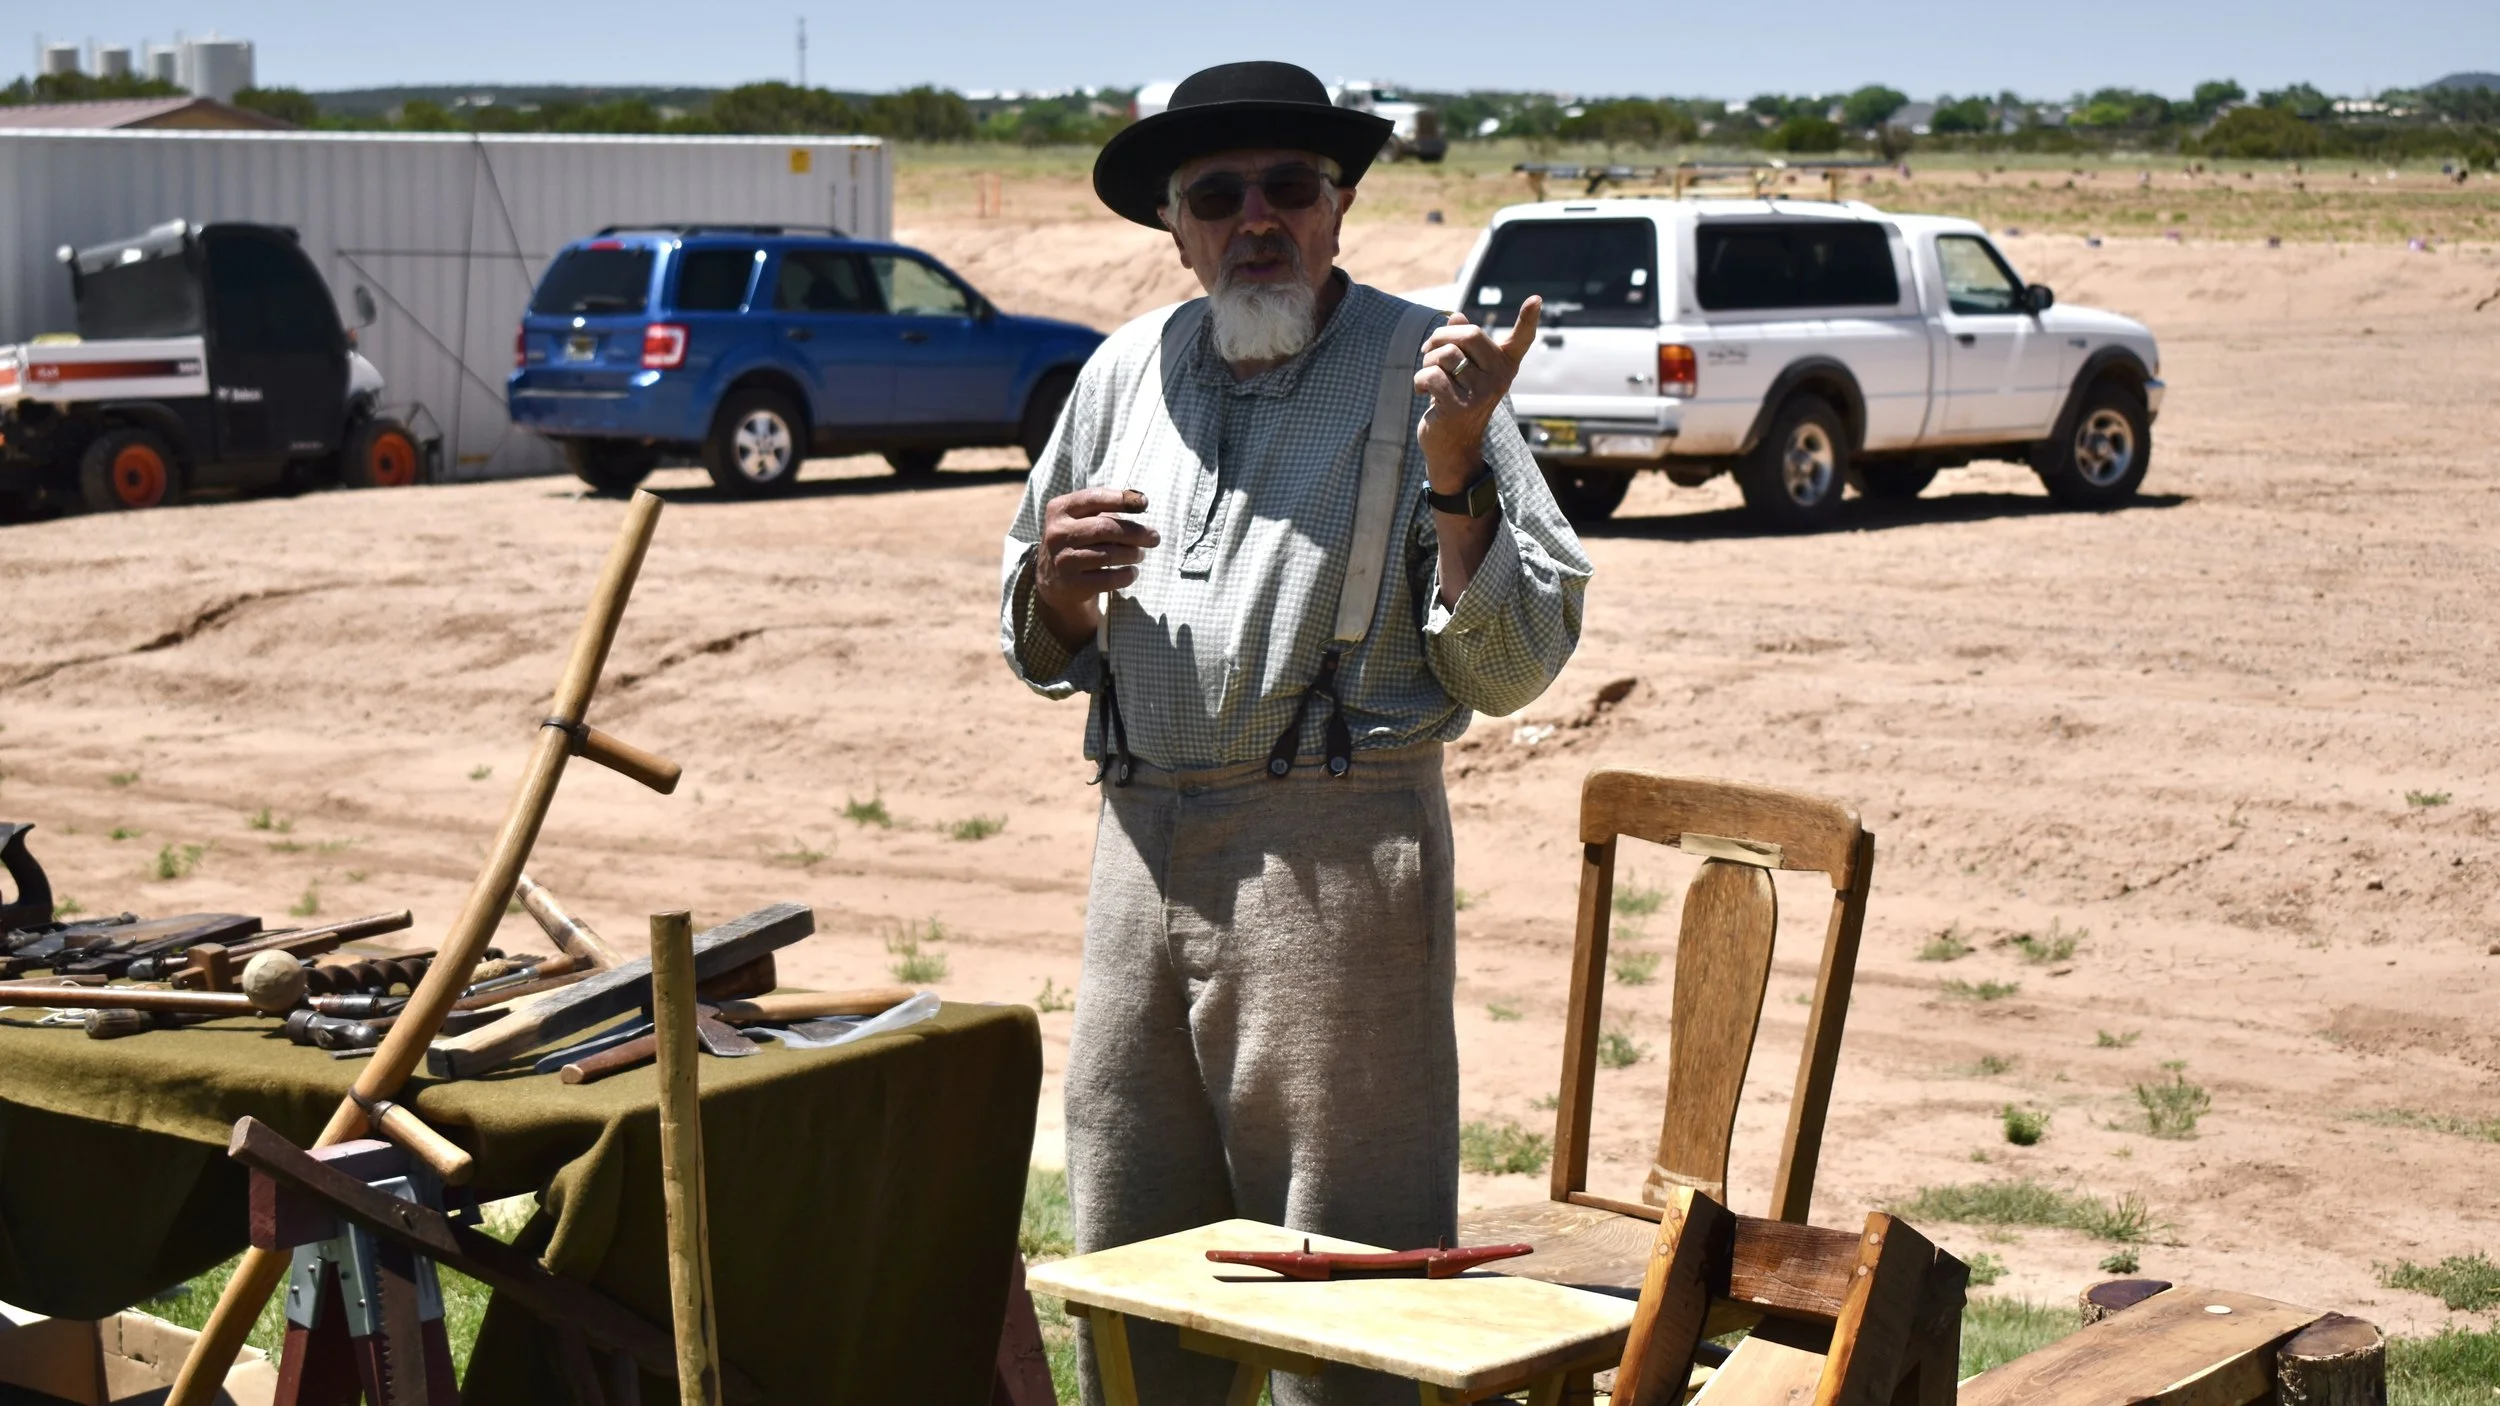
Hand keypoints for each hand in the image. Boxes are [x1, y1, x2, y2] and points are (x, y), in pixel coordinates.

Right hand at [1033, 487, 1158, 645]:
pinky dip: (1127, 575)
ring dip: (1133, 554)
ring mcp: (1063, 560)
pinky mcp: (1072, 584)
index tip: (1144, 503)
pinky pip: (1109, 579)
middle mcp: (1057, 533)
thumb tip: (1140, 501)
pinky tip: (1132, 572)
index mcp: (1059, 509)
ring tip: (1140, 555)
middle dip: (1136, 532)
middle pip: (1105, 528)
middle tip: (1154, 537)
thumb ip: (1107, 507)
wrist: (1054, 579)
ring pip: (1109, 555)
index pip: (1094, 498)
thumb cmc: (1078, 539)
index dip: (1121, 499)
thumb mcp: (1082, 518)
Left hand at [1413, 296, 1541, 490]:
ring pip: (1446, 354)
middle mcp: (1499, 378)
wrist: (1452, 448)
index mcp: (1503, 367)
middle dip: (1440, 337)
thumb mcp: (1462, 372)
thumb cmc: (1455, 402)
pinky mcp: (1460, 407)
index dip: (1528, 319)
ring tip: (1427, 375)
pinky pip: (1432, 375)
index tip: (1536, 299)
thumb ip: (1461, 344)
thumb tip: (1456, 315)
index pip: (1520, 340)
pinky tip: (1421, 391)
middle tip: (1428, 350)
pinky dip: (1419, 380)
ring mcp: (1481, 394)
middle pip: (1469, 334)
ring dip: (1427, 360)